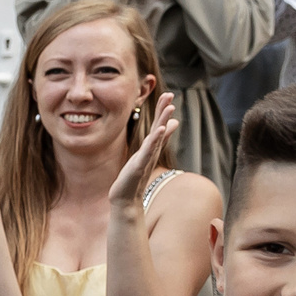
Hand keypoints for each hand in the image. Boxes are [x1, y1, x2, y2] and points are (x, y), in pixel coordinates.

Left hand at [107, 91, 179, 215]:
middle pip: (160, 128)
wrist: (126, 200)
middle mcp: (151, 152)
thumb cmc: (133, 179)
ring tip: (170, 108)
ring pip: (157, 138)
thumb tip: (166, 131)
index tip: (168, 96)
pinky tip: (159, 130)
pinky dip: (155, 141)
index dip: (162, 112)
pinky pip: (148, 152)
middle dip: (164, 111)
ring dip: (163, 122)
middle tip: (170, 95)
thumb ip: (153, 146)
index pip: (158, 126)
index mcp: (150, 148)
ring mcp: (146, 159)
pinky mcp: (139, 167)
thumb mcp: (142, 159)